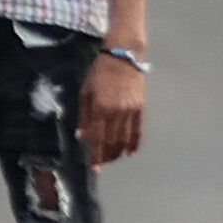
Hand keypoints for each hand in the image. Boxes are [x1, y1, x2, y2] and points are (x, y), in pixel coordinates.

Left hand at [83, 50, 147, 165]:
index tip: (94, 167)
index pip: (97, 138)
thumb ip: (84, 115)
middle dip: (106, 156)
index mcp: (100, 108)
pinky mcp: (141, 107)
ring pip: (125, 138)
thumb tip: (82, 136)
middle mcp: (116, 112)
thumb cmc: (101, 71)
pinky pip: (138, 129)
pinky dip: (135, 143)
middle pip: (111, 141)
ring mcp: (130, 110)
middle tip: (101, 165)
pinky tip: (131, 152)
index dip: (95, 154)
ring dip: (118, 152)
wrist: (125, 55)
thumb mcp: (86, 91)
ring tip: (113, 159)